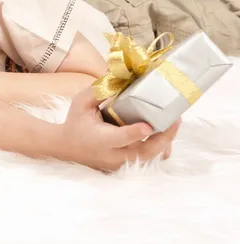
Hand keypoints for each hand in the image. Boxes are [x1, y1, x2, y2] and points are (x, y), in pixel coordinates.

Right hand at [59, 87, 181, 171]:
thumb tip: (120, 76)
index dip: (135, 133)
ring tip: (174, 124)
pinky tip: (164, 135)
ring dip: (165, 143)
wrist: (66, 146)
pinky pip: (149, 161)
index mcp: (100, 139)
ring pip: (150, 159)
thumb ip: (99, 91)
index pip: (119, 138)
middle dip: (163, 138)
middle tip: (176, 119)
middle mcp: (112, 155)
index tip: (148, 125)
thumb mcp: (81, 103)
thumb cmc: (76, 122)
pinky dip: (160, 150)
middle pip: (143, 153)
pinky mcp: (126, 166)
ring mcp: (120, 164)